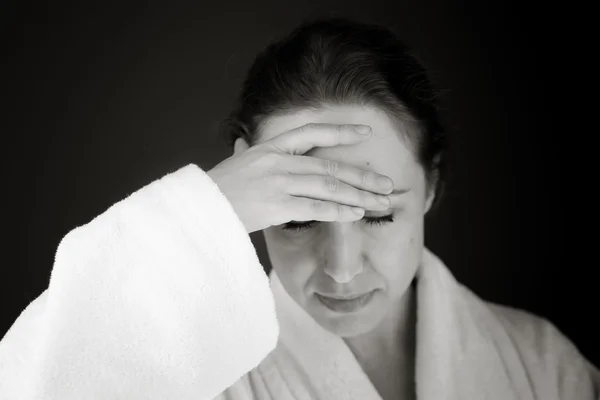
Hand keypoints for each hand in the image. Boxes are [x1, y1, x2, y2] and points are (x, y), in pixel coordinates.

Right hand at [207, 123, 393, 233]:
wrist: (199, 209)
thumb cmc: (217, 189)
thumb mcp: (236, 162)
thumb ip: (248, 152)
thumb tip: (243, 143)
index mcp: (270, 147)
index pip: (312, 132)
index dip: (341, 131)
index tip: (365, 132)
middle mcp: (278, 161)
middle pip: (330, 166)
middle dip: (363, 176)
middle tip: (387, 184)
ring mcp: (278, 183)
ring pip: (329, 186)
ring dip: (359, 196)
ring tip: (381, 202)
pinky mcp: (277, 206)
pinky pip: (316, 208)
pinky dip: (339, 211)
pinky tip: (357, 214)